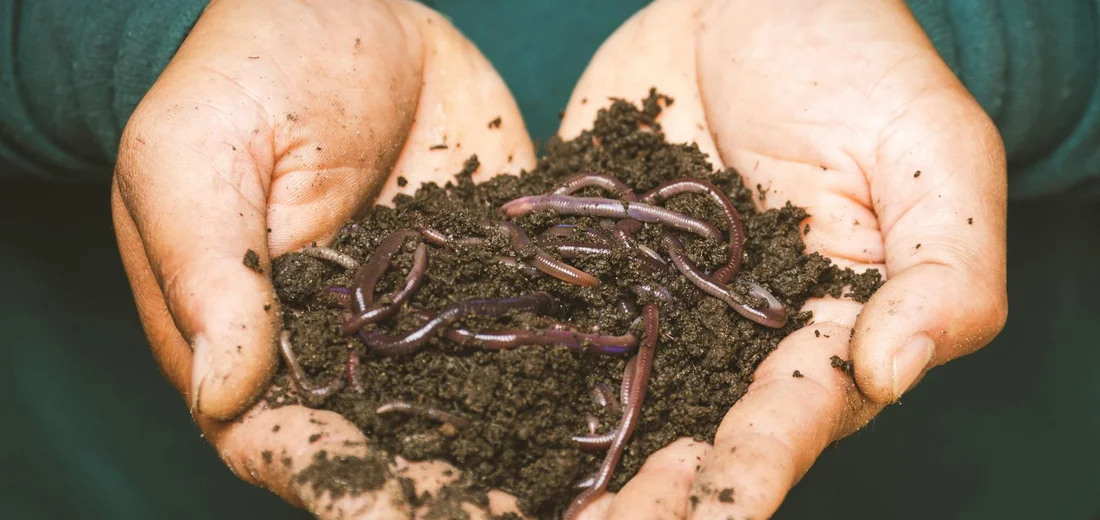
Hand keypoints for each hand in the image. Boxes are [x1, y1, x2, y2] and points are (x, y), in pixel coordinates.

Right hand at [111, 0, 535, 516]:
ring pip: (465, 401)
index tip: (400, 513)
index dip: (341, 485)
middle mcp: (343, 345)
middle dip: (446, 489)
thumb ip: (211, 272)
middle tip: (512, 517)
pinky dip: (565, 362)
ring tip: (580, 492)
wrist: (344, 7)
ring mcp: (422, 312)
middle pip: (386, 441)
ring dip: (517, 448)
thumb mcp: (197, 159)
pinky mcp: (484, 270)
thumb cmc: (245, 75)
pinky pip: (522, 324)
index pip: (285, 437)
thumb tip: (223, 395)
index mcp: (253, 336)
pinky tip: (617, 397)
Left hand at [559, 0, 1007, 517]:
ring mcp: (657, 305)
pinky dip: (514, 367)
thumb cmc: (860, 64)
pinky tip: (468, 410)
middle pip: (693, 432)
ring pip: (616, 398)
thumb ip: (942, 270)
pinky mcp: (595, 264)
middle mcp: (735, 338)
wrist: (750, 0)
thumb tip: (893, 372)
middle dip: (650, 495)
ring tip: (525, 507)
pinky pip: (556, 320)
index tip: (710, 509)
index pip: (791, 416)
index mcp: (825, 328)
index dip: (751, 467)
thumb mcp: (932, 154)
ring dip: (575, 458)